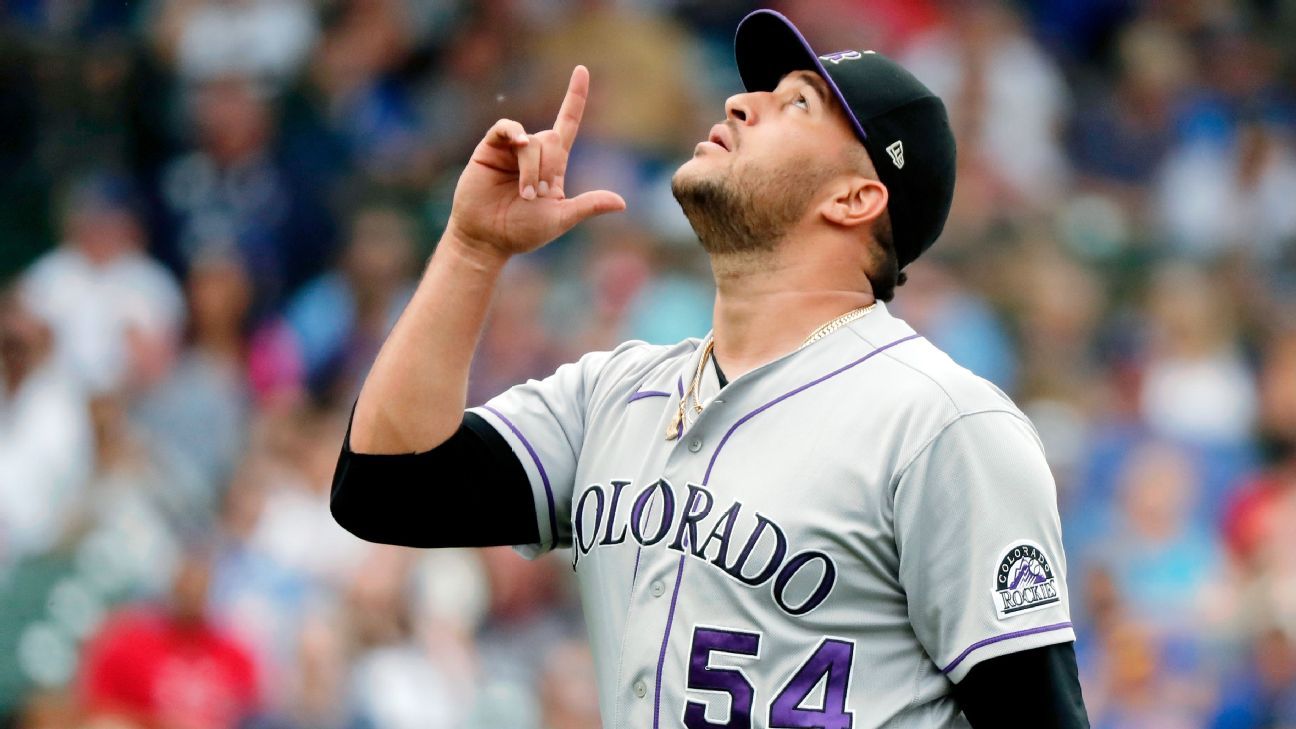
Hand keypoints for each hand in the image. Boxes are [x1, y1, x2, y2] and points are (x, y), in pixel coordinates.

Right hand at [447, 65, 626, 259]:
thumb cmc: (522, 231)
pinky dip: (514, 133)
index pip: (568, 123)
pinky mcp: (490, 149)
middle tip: (537, 196)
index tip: (582, 70)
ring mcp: (512, 150)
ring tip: (524, 195)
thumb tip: (622, 203)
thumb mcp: (560, 218)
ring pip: (533, 141)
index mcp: (553, 165)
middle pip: (553, 139)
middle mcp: (534, 152)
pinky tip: (518, 144)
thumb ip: (588, 206)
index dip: (575, 97)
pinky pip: (506, 128)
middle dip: (550, 168)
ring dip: (532, 169)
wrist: (486, 238)